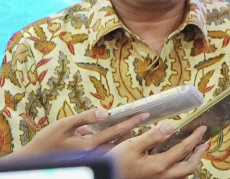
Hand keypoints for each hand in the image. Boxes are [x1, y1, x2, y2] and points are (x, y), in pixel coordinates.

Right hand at [12, 108, 148, 158]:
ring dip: (129, 138)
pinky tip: (124, 137)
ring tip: (143, 128)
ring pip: (116, 148)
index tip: (146, 113)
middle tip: (150, 121)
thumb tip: (105, 112)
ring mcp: (93, 160)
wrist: (35, 162)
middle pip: (121, 141)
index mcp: (89, 145)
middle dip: (136, 131)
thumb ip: (85, 118)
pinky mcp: (90, 161)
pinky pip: (108, 152)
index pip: (117, 131)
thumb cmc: (47, 142)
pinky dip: (117, 143)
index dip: (132, 121)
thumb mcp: (64, 125)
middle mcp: (94, 154)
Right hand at [107, 123, 207, 178]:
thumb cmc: (114, 165)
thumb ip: (153, 136)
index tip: (202, 129)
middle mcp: (163, 177)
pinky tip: (176, 163)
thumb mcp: (131, 146)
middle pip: (190, 167)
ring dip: (191, 163)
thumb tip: (171, 127)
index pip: (184, 149)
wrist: (102, 178)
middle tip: (204, 143)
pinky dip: (180, 170)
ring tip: (194, 152)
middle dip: (199, 154)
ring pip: (183, 175)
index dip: (195, 137)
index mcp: (159, 165)